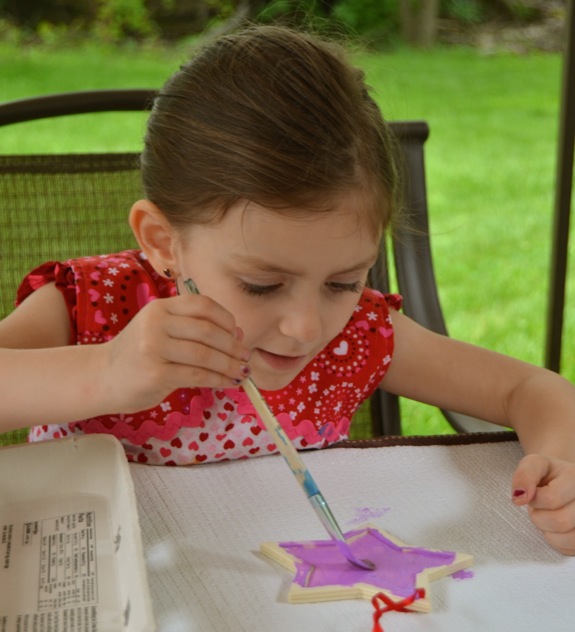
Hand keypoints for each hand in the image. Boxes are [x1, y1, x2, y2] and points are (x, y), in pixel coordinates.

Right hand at [98, 294, 250, 412]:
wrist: (101, 377)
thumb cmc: (139, 355)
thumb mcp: (161, 331)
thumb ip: (193, 328)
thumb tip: (238, 334)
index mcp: (160, 308)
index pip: (202, 305)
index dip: (226, 319)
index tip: (238, 334)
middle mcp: (156, 323)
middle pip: (208, 331)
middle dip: (233, 346)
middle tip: (246, 357)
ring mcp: (153, 347)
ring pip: (206, 355)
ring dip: (229, 365)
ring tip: (242, 372)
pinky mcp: (155, 373)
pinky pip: (197, 375)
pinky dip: (218, 379)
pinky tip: (228, 382)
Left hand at [512, 454, 574, 554]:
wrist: (564, 481)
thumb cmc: (548, 473)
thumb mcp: (533, 464)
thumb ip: (524, 475)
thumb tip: (519, 497)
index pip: (551, 498)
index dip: (534, 499)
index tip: (533, 493)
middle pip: (560, 521)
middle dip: (539, 517)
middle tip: (539, 508)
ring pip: (568, 539)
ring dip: (548, 530)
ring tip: (549, 515)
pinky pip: (570, 549)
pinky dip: (557, 541)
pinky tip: (556, 527)